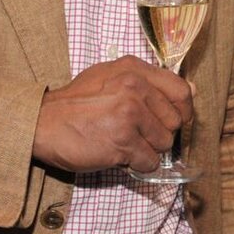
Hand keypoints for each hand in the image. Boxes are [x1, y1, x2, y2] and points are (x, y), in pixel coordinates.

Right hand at [33, 55, 192, 172]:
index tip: (174, 120)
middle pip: (175, 122)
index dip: (182, 110)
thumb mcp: (112, 77)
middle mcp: (134, 87)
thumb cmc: (76, 103)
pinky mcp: (122, 141)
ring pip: (163, 144)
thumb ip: (150, 82)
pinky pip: (149, 162)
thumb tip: (192, 91)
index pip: (181, 91)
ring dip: (146, 150)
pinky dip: (136, 164)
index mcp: (134, 69)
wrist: (42, 123)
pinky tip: (117, 154)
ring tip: (122, 141)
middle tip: (136, 133)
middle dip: (158, 133)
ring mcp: (129, 114)